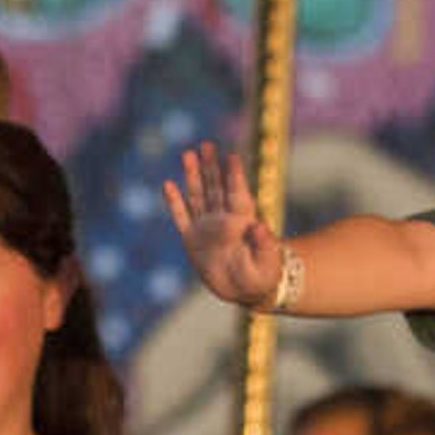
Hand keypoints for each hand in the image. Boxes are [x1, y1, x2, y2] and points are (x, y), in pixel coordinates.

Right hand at [162, 144, 285, 308]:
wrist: (246, 290)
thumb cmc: (262, 276)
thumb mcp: (267, 264)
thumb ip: (264, 245)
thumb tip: (258, 226)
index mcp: (243, 222)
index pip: (237, 194)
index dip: (234, 176)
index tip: (232, 156)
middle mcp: (224, 219)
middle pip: (216, 187)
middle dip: (212, 166)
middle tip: (207, 144)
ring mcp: (207, 227)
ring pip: (198, 196)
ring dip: (194, 175)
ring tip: (188, 153)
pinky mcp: (192, 240)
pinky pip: (181, 218)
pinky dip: (174, 202)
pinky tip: (168, 184)